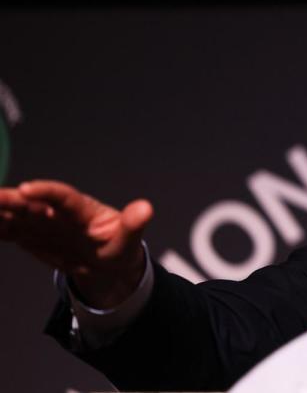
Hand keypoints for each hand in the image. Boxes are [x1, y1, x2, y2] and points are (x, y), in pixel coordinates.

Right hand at [0, 181, 152, 307]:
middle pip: (30, 203)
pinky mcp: (30, 235)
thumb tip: (146, 208)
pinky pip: (8, 230)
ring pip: (14, 215)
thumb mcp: (128, 240)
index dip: (45, 191)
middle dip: (8, 199)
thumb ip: (134, 225)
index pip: (62, 196)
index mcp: (81, 209)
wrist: (106, 263)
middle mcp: (57, 212)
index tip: (27, 189)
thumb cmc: (119, 247)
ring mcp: (41, 223)